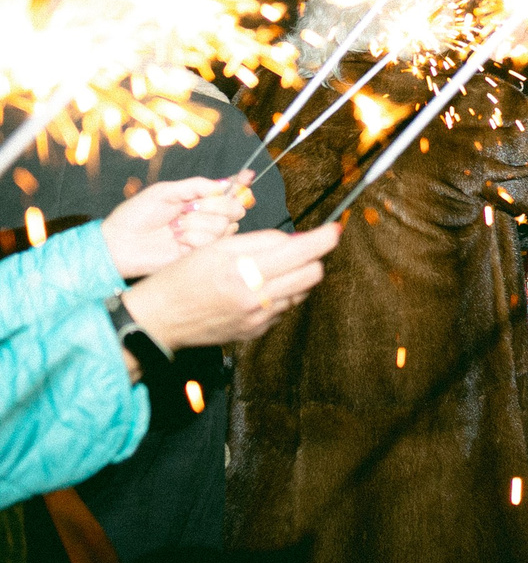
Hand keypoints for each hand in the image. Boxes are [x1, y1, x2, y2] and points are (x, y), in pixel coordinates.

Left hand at [101, 176, 250, 279]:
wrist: (119, 242)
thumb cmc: (136, 215)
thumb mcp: (165, 191)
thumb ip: (196, 185)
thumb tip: (224, 183)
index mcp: (198, 200)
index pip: (229, 191)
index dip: (240, 185)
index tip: (246, 177)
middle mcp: (206, 218)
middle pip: (235, 208)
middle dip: (216, 205)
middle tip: (189, 207)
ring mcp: (203, 237)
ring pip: (224, 226)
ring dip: (196, 224)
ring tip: (174, 227)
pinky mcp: (198, 254)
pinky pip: (211, 242)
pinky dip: (192, 238)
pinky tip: (176, 240)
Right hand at [119, 223, 340, 349]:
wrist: (158, 320)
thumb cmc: (181, 279)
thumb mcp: (216, 248)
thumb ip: (260, 242)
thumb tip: (296, 239)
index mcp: (243, 272)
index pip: (301, 253)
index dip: (323, 239)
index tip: (334, 230)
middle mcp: (255, 298)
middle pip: (312, 274)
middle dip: (313, 258)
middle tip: (299, 248)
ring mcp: (258, 319)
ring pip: (302, 292)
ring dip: (297, 276)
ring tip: (273, 268)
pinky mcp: (256, 332)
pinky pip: (284, 309)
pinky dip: (281, 295)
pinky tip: (260, 288)